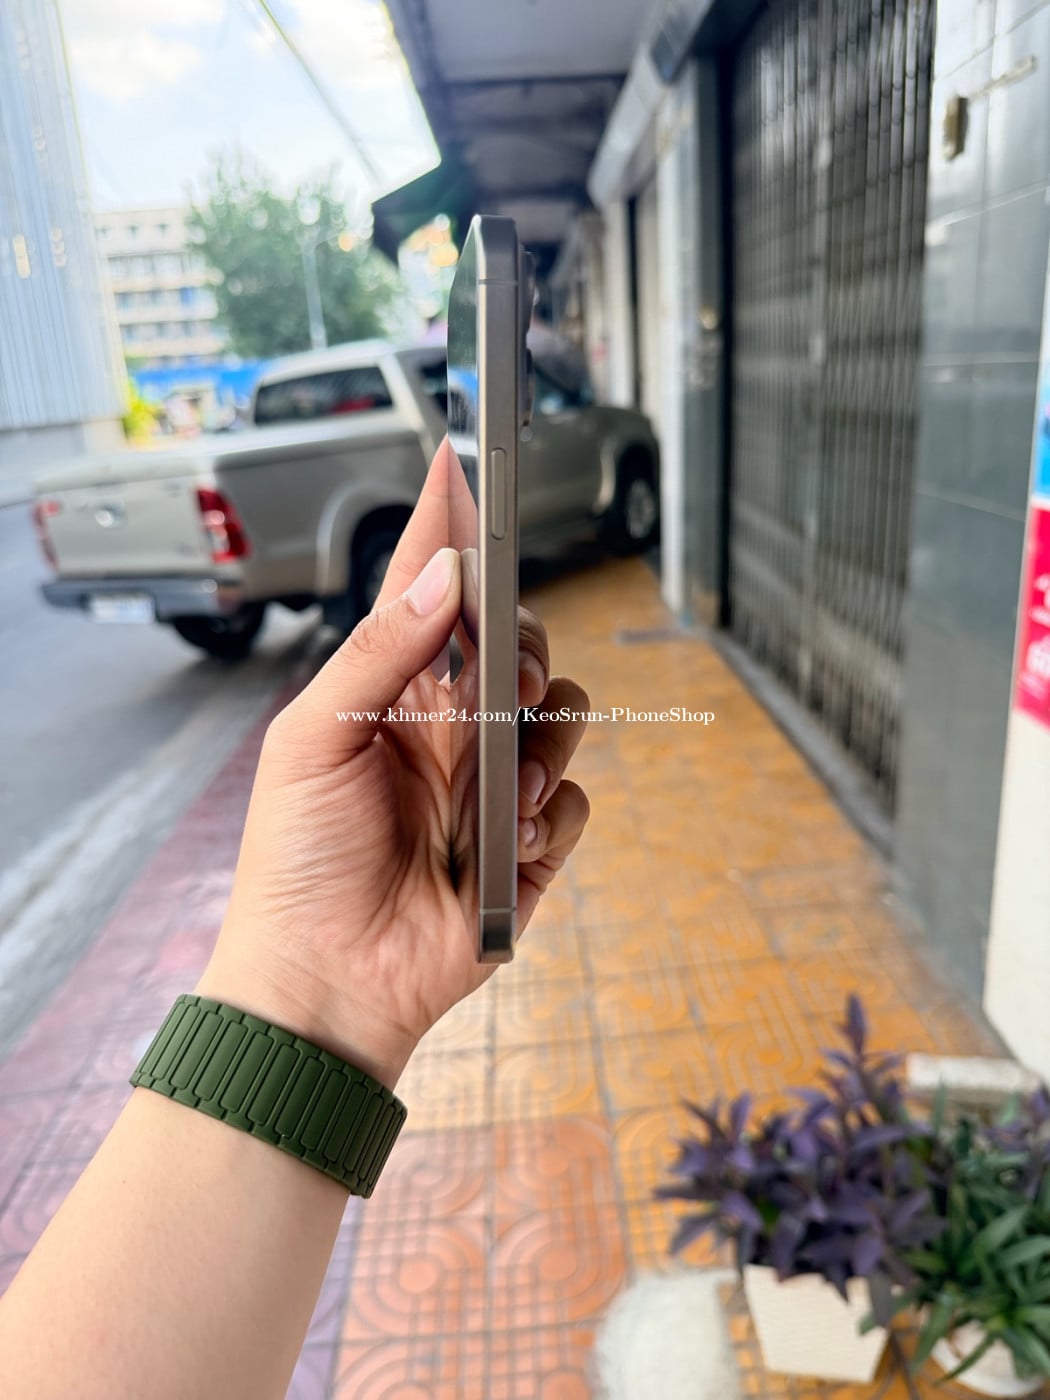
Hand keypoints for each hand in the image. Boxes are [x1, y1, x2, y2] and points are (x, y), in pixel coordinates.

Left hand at [197, 441, 590, 1087]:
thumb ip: (379, 654)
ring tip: (502, 794)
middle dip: (520, 648)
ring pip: (563, 714)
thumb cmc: (299, 862)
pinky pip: (579, 799)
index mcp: (394, 690)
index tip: (464, 456)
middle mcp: (451, 725)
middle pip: (519, 640)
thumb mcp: (314, 740)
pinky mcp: (531, 842)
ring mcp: (494, 782)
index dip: (449, 524)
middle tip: (494, 682)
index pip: (429, 586)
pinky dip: (554, 817)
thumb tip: (440, 577)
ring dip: (542, 746)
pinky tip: (511, 845)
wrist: (329, 980)